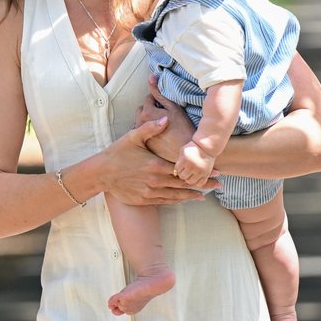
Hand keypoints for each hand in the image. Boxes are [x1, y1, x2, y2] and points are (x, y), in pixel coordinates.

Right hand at [101, 117, 216, 205]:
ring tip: (207, 194)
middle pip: (184, 184)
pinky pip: (166, 201)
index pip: (183, 169)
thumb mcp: (132, 137)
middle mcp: (155, 181)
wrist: (101, 173)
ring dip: (193, 194)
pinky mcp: (145, 200)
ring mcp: (150, 192)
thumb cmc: (117, 153)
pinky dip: (179, 200)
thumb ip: (150, 128)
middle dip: (203, 184)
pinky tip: (188, 199)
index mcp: (155, 165)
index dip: (199, 170)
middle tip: (219, 184)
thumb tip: (166, 119)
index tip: (215, 170)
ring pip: (177, 195)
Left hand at [137, 76, 195, 162]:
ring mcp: (140, 135)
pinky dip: (148, 131)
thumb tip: (151, 77)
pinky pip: (142, 133)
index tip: (167, 106)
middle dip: (151, 109)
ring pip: (141, 121)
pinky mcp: (143, 144)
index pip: (149, 98)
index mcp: (146, 112)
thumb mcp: (173, 108)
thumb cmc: (183, 129)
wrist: (185, 153)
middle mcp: (139, 123)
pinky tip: (159, 134)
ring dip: (148, 120)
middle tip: (164, 114)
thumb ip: (159, 93)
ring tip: (162, 125)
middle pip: (142, 110)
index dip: (159, 100)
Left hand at [175, 141, 215, 187]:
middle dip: (183, 174)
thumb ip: (179, 160)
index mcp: (184, 160)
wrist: (207, 147)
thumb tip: (175, 171)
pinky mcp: (206, 174)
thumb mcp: (183, 151)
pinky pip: (200, 184)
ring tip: (190, 174)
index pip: (177, 170)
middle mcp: (192, 167)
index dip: (178, 168)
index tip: (181, 166)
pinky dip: (197, 183)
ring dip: (189, 179)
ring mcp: (199, 171)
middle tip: (185, 171)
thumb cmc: (193, 148)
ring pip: (190, 181)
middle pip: (182, 177)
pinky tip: (196, 178)